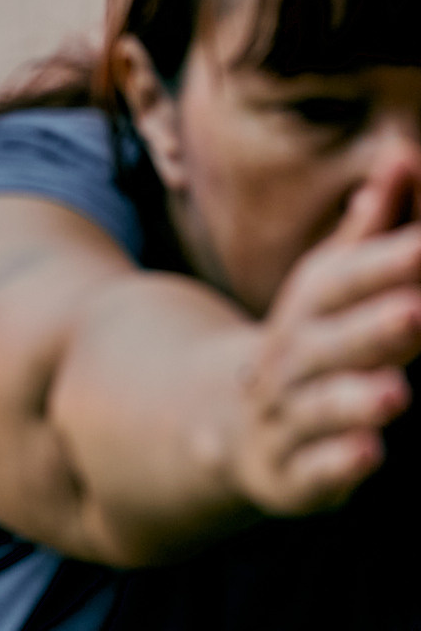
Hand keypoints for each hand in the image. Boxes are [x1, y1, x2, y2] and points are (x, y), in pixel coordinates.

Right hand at [231, 156, 420, 515]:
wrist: (230, 430)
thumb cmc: (311, 349)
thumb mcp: (330, 291)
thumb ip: (371, 232)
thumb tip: (402, 154)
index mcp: (305, 313)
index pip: (338, 281)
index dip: (384, 262)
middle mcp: (287, 363)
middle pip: (325, 342)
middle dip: (372, 328)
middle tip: (418, 311)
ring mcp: (282, 419)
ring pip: (315, 408)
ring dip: (353, 400)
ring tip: (398, 392)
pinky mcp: (288, 476)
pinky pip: (310, 472)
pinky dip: (335, 465)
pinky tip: (370, 454)